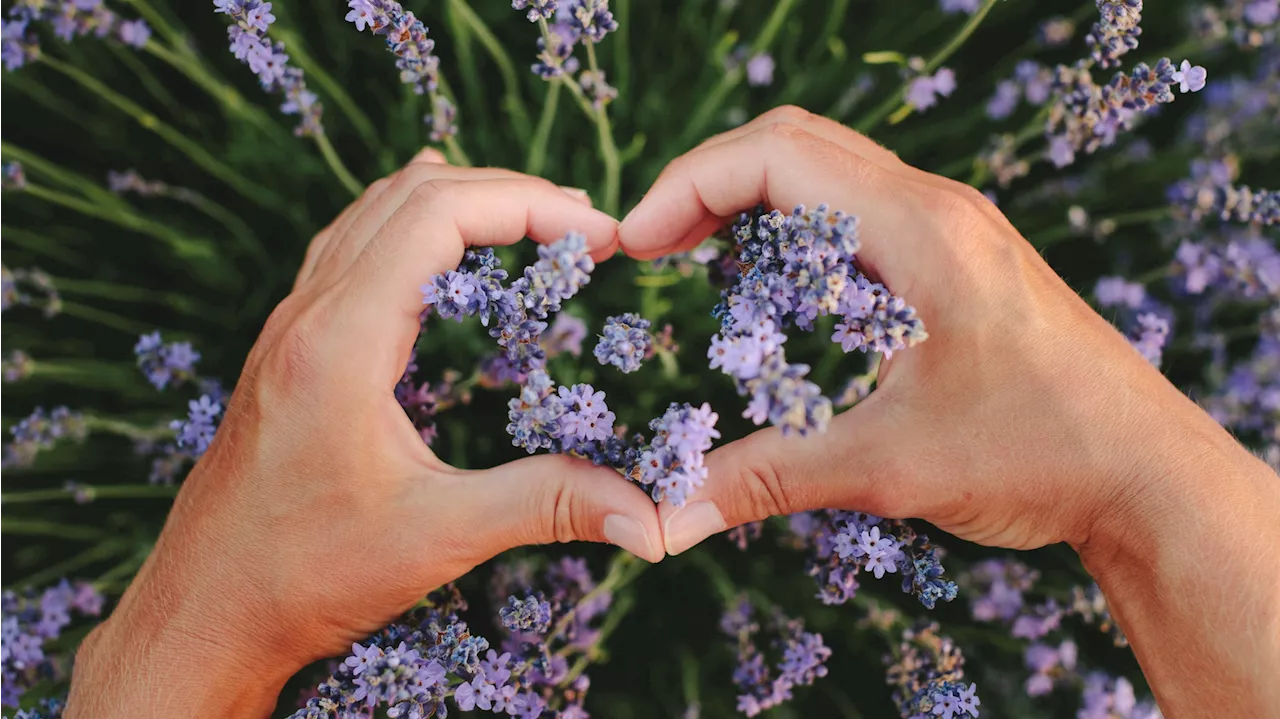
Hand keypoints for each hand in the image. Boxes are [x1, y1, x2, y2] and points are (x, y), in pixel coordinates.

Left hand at [65, 151, 662, 717]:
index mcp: (340, 341)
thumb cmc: (302, 576)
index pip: (438, 213)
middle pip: (410, 196)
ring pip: (372, 212)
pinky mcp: (287, 351)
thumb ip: (546, 506)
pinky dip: (408, 225)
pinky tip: (433, 245)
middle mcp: (307, 316)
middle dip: (506, 194)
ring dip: (456, 200)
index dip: (528, 206)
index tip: (598, 233)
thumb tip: (650, 519)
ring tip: (530, 220)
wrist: (202, 613)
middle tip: (583, 226)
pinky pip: (347, 247)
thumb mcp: (436, 537)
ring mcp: (289, 328)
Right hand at [618, 106, 1279, 715]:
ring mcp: (956, 229)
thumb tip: (668, 515)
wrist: (1146, 476)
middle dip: (709, 184)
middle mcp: (939, 209)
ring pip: (830, 171)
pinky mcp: (964, 261)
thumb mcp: (888, 466)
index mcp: (919, 230)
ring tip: (697, 257)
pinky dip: (800, 229)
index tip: (634, 246)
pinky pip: (862, 209)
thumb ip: (768, 478)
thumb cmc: (1038, 454)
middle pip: (795, 144)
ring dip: (755, 201)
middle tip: (652, 248)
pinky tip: (778, 289)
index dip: (689, 187)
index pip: (777, 154)